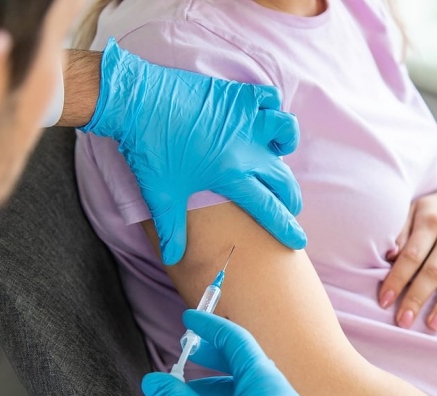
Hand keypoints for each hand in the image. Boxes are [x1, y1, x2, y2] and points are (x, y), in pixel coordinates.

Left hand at [81, 38, 305, 264]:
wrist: (137, 104)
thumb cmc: (149, 151)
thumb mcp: (161, 195)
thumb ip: (171, 231)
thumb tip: (172, 260)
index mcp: (230, 175)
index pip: (268, 207)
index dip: (286, 227)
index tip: (299, 241)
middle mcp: (245, 148)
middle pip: (283, 177)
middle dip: (291, 198)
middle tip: (288, 206)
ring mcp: (243, 118)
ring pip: (286, 129)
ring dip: (287, 144)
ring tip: (277, 154)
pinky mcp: (236, 95)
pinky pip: (269, 97)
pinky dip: (272, 107)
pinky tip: (262, 117)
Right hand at [142, 310, 310, 395]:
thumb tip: (153, 381)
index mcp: (268, 383)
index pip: (237, 341)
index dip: (210, 326)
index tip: (189, 319)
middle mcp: (281, 395)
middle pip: (243, 362)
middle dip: (212, 355)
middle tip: (186, 349)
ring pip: (246, 387)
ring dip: (216, 382)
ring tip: (188, 387)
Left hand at [379, 178, 436, 331]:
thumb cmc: (431, 211)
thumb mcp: (412, 211)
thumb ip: (400, 233)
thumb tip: (389, 257)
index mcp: (431, 221)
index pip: (411, 256)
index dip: (397, 280)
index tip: (384, 302)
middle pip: (434, 271)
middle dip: (417, 298)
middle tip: (403, 321)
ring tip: (432, 325)